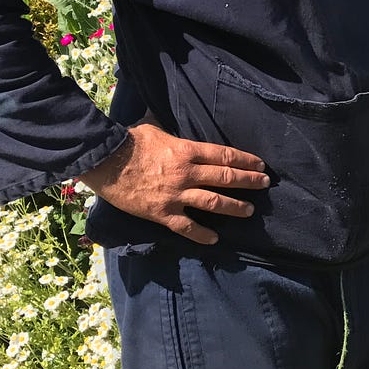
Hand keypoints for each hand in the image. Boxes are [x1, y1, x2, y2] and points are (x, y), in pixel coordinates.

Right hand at [78, 123, 269, 244]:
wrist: (104, 162)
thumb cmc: (129, 142)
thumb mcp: (155, 129)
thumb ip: (173, 136)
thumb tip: (180, 133)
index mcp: (186, 151)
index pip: (223, 155)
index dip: (245, 160)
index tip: (259, 164)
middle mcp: (186, 173)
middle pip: (225, 178)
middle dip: (248, 181)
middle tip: (264, 184)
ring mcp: (175, 195)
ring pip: (213, 202)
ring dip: (234, 207)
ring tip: (249, 211)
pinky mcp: (162, 213)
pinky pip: (186, 227)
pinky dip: (202, 234)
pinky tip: (214, 239)